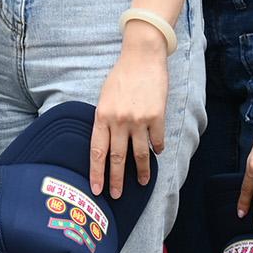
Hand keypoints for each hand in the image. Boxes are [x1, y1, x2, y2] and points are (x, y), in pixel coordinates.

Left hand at [90, 27, 168, 198]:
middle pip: (117, 157)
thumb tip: (106, 144)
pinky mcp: (156, 116)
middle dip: (116, 180)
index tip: (96, 189)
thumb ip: (104, 119)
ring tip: (143, 182)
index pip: (97, 151)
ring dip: (142, 171)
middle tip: (116, 196)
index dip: (96, 172)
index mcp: (102, 115)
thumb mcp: (105, 97)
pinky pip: (157, 141)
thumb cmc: (121, 75)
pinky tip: (156, 154)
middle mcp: (119, 120)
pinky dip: (157, 149)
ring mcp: (139, 119)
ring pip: (140, 154)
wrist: (142, 56)